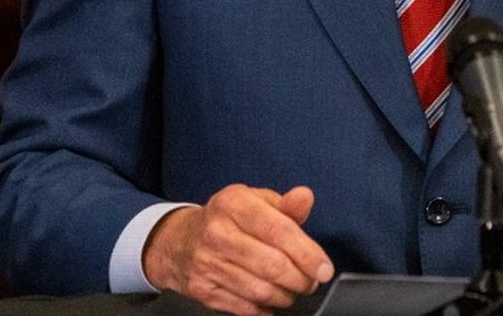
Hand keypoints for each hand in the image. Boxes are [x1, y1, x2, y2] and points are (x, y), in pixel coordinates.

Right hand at [143, 184, 332, 314]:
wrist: (178, 241)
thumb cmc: (227, 219)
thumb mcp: (255, 201)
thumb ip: (286, 204)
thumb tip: (305, 197)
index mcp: (233, 204)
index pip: (279, 231)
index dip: (307, 253)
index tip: (324, 268)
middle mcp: (216, 233)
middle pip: (271, 265)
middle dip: (301, 278)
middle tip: (312, 280)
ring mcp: (206, 263)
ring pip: (259, 290)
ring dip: (286, 294)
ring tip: (295, 288)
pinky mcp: (201, 289)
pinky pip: (243, 306)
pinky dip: (265, 307)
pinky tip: (273, 298)